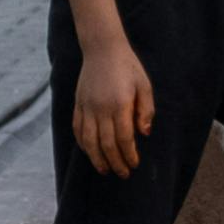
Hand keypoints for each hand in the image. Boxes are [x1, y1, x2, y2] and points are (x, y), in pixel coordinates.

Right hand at [72, 35, 157, 180]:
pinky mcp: (78, 104)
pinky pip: (78, 129)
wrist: (102, 49)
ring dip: (96, 158)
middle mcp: (101, 109)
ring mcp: (86, 107)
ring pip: (89, 141)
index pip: (124, 138)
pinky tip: (90, 152)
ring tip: (104, 170)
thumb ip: (146, 110)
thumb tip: (144, 134)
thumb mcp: (144, 85)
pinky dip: (83, 144)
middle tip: (123, 174)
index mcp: (120, 105)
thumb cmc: (128, 67)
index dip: (129, 154)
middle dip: (115, 162)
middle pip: (106, 144)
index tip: (134, 165)